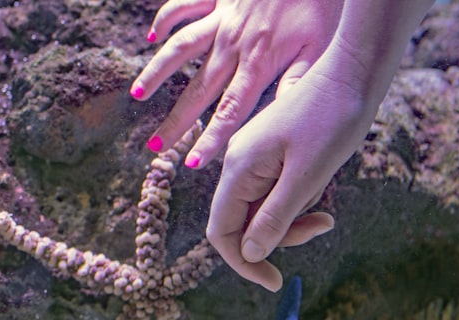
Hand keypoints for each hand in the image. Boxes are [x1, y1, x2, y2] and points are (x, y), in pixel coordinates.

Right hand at [130, 0, 342, 166]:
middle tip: (154, 146)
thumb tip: (279, 124)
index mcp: (257, 64)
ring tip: (136, 96)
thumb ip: (296, 83)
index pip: (229, 113)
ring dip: (156, 73)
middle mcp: (232, 45)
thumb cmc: (322, 3)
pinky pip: (184, 6)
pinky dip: (165, 20)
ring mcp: (221, 18)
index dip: (210, 141)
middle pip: (198, 90)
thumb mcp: (320, 46)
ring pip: (180, 49)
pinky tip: (152, 37)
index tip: (191, 165)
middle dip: (175, 121)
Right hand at [206, 41, 383, 290]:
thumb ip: (275, 218)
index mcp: (239, 169)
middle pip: (243, 223)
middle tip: (321, 228)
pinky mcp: (270, 154)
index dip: (243, 261)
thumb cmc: (334, 119)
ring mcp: (254, 158)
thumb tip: (250, 253)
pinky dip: (297, 199)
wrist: (354, 71)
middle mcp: (238, 164)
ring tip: (327, 206)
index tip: (274, 281)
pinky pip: (276, 191)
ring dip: (293, 218)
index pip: (222, 231)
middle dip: (278, 237)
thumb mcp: (307, 176)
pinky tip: (321, 183)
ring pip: (262, 210)